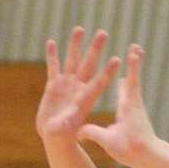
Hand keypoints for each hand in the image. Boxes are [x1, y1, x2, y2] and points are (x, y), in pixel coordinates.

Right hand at [36, 27, 119, 142]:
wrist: (55, 138)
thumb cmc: (65, 138)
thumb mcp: (70, 133)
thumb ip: (69, 127)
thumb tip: (68, 127)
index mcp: (86, 99)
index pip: (100, 82)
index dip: (107, 71)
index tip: (118, 59)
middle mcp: (78, 89)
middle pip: (88, 65)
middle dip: (95, 49)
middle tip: (103, 32)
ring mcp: (66, 86)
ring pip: (72, 61)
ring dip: (75, 45)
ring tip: (79, 28)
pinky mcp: (54, 86)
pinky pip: (53, 67)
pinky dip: (52, 55)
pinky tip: (51, 42)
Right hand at [77, 43, 159, 167]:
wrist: (148, 157)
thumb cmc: (131, 149)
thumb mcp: (109, 142)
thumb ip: (93, 133)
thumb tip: (76, 130)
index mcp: (128, 107)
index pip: (131, 83)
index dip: (132, 68)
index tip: (134, 53)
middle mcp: (133, 103)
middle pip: (133, 77)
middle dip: (134, 62)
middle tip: (136, 47)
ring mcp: (135, 107)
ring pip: (132, 84)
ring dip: (132, 69)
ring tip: (133, 55)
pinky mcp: (134, 113)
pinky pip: (129, 94)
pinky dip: (126, 84)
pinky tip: (123, 82)